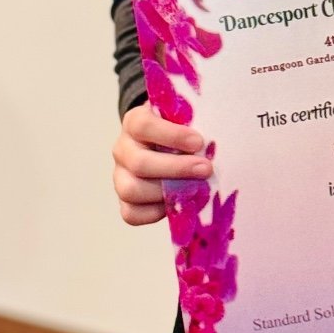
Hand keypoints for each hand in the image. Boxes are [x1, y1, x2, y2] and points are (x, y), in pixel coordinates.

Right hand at [111, 104, 212, 225]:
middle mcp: (122, 149)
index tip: (199, 142)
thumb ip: (193, 124)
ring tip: (194, 189)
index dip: (172, 136)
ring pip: (131, 190)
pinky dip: (155, 212)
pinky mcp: (124, 200)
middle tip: (206, 169)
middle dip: (176, 169)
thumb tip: (213, 143)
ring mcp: (120, 176)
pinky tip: (177, 203)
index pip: (144, 126)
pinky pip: (131, 214)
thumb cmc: (179, 129)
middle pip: (139, 163)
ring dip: (167, 193)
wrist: (165, 143)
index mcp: (134, 122)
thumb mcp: (184, 118)